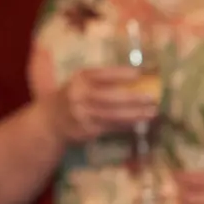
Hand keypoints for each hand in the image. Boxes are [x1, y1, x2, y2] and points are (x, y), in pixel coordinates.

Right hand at [38, 67, 160, 145]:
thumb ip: (103, 78)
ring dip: (134, 114)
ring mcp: (82, 115)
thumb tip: (132, 72)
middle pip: (109, 97)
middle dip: (133, 97)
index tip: (140, 73)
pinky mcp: (86, 131)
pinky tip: (139, 122)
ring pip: (112, 115)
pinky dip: (126, 125)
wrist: (50, 122)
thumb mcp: (79, 81)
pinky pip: (110, 127)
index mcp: (79, 79)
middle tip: (153, 97)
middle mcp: (78, 96)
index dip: (121, 74)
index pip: (102, 74)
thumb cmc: (72, 96)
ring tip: (153, 112)